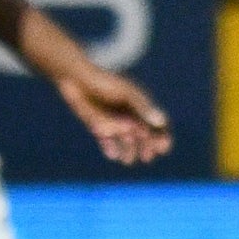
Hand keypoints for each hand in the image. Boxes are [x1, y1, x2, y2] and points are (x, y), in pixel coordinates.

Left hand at [55, 66, 172, 165]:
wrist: (75, 78)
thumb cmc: (103, 82)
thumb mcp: (126, 94)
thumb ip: (142, 108)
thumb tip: (160, 122)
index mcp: (139, 106)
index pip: (157, 124)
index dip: (162, 136)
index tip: (162, 148)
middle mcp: (129, 115)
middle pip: (144, 136)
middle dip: (147, 147)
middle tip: (147, 157)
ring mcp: (114, 121)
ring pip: (126, 141)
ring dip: (129, 151)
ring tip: (128, 161)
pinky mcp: (98, 126)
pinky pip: (107, 142)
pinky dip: (110, 148)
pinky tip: (112, 154)